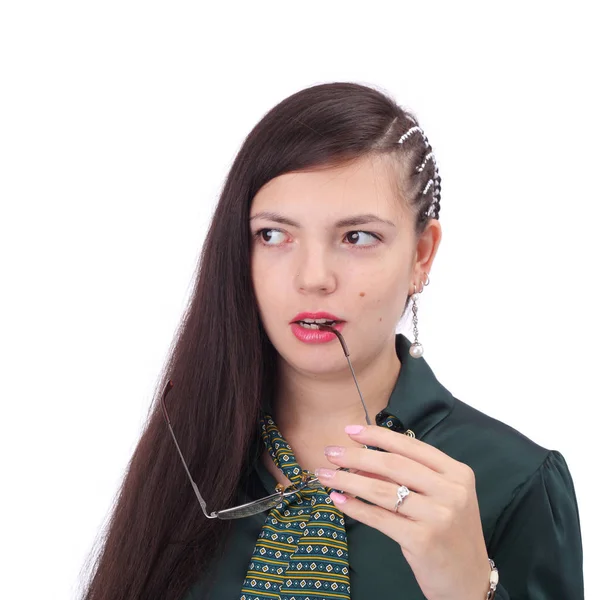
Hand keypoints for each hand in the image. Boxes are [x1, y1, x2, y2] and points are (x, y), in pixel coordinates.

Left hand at [314, 424, 490, 599]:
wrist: (469, 580)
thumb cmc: (449, 532)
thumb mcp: (438, 498)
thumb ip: (406, 477)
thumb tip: (361, 461)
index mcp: (456, 472)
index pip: (410, 446)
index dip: (377, 436)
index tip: (350, 430)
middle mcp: (451, 490)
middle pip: (393, 465)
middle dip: (356, 456)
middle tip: (330, 452)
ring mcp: (438, 515)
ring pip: (382, 490)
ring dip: (348, 480)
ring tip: (325, 475)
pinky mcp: (423, 540)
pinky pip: (379, 518)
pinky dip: (355, 507)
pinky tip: (338, 500)